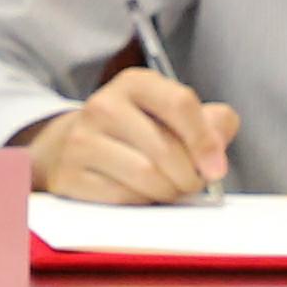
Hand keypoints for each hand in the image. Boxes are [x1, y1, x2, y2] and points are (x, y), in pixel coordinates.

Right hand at [23, 67, 236, 203]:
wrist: (74, 146)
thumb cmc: (137, 132)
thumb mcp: (173, 115)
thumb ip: (211, 123)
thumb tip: (216, 152)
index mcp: (136, 83)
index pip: (180, 104)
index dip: (205, 141)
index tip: (216, 169)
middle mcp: (104, 104)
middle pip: (165, 148)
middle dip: (188, 176)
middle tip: (191, 185)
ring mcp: (82, 139)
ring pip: (145, 176)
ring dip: (168, 192)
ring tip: (169, 190)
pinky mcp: (70, 174)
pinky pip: (121, 197)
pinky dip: (141, 203)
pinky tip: (142, 196)